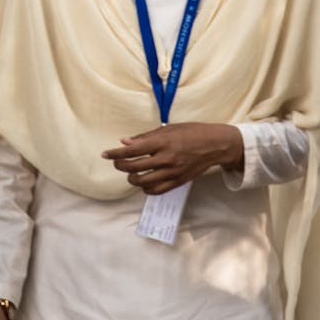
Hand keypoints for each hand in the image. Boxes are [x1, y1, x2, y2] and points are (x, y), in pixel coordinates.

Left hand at [101, 122, 241, 194]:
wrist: (214, 145)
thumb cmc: (191, 132)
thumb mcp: (168, 129)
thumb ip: (146, 137)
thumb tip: (125, 142)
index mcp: (163, 142)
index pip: (132, 150)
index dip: (115, 153)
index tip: (105, 154)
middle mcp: (166, 158)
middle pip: (134, 167)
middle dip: (120, 165)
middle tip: (117, 161)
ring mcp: (172, 172)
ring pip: (142, 182)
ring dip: (131, 178)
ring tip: (131, 172)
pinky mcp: (177, 182)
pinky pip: (156, 191)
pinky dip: (145, 188)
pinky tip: (144, 181)